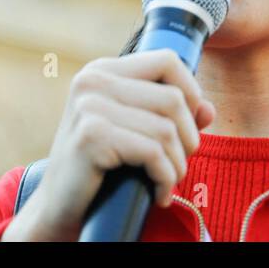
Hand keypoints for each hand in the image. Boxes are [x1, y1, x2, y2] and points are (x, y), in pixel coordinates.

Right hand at [3, 48, 214, 241]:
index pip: (167, 60)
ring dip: (178, 164)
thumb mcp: (137, 131)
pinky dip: (165, 178)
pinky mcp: (91, 136)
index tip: (187, 125)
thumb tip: (209, 109)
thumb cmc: (101, 167)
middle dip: (188, 138)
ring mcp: (89, 106)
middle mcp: (93, 80)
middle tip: (178, 164)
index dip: (191, 90)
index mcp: (103, 70)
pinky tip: (159, 194)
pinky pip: (153, 152)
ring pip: (167, 128)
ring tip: (168, 181)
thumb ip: (172, 116)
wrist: (58, 207)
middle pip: (174, 98)